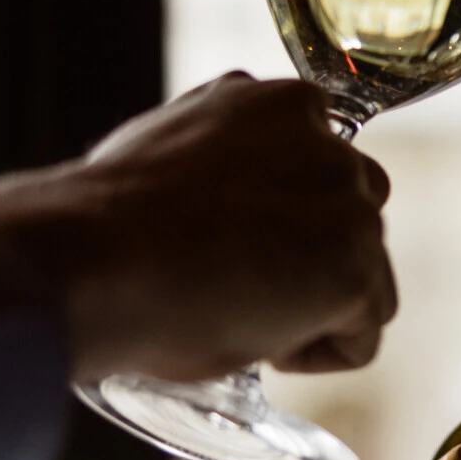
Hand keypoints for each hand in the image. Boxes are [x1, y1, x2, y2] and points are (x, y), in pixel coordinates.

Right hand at [0, 75, 396, 383]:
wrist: (98, 260)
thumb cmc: (111, 223)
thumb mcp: (171, 150)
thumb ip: (221, 156)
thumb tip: (218, 193)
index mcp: (281, 104)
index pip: (316, 166)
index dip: (278, 220)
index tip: (227, 246)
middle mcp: (328, 144)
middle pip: (353, 216)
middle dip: (311, 257)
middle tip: (238, 288)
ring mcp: (350, 207)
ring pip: (362, 276)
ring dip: (312, 307)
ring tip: (236, 314)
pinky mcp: (357, 271)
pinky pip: (361, 337)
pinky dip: (314, 356)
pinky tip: (258, 345)